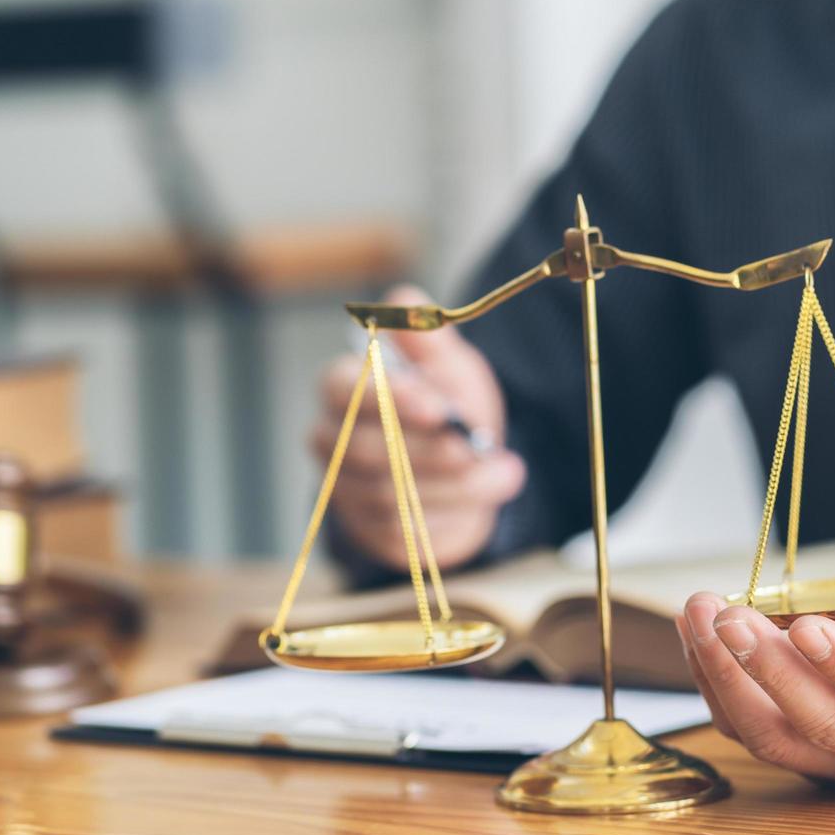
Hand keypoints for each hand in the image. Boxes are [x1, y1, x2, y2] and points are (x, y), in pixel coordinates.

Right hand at [313, 285, 525, 570]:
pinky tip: (486, 495)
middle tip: (475, 446)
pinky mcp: (369, 531)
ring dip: (453, 485)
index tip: (439, 408)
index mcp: (344, 388)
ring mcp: (345, 489)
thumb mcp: (450, 368)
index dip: (392, 399)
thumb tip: (406, 301)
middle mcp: (330, 439)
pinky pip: (402, 534)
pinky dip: (453, 515)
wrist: (468, 467)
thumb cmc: (450, 406)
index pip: (345, 389)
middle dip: (427, 450)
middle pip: (363, 449)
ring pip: (388, 495)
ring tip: (504, 470)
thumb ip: (430, 338)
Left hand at [675, 554, 834, 792]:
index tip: (806, 626)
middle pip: (826, 727)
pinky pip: (753, 734)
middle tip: (728, 614)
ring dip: (727, 678)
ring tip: (698, 614)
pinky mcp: (813, 761)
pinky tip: (697, 635)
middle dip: (769, 670)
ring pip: (777, 740)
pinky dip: (718, 686)